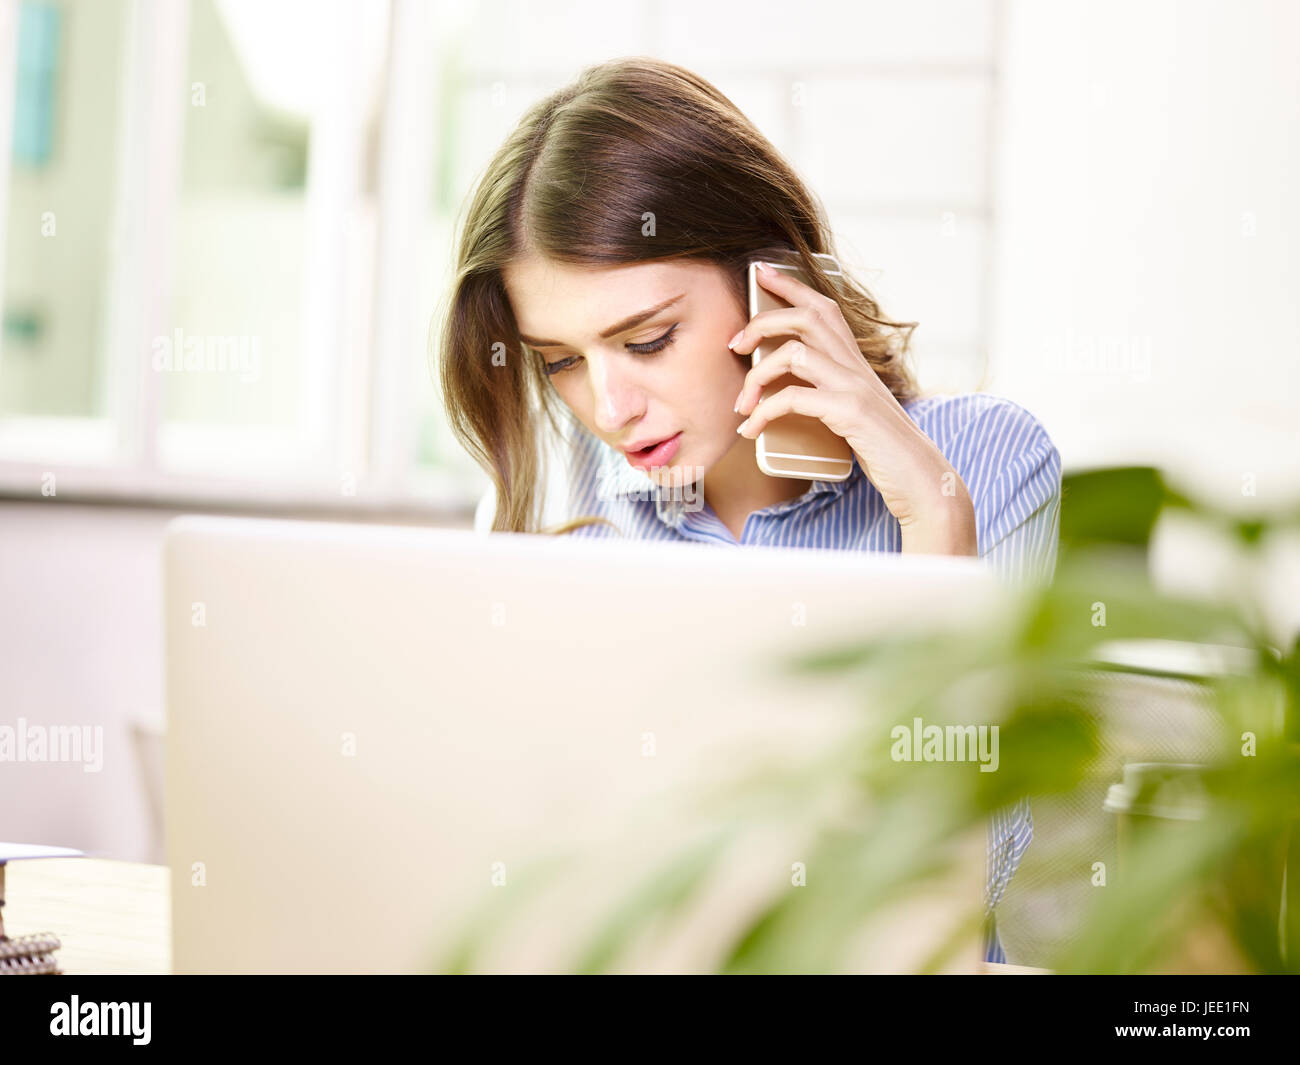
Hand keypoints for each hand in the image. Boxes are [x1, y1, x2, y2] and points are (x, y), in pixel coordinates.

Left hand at [730, 261, 976, 555]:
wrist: (920, 478)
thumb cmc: (884, 450)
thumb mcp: (854, 412)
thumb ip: (829, 393)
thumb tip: (784, 394)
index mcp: (856, 361)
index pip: (822, 307)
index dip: (789, 284)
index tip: (759, 272)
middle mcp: (856, 365)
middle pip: (804, 317)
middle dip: (760, 323)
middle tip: (735, 345)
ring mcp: (854, 386)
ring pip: (793, 353)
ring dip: (756, 375)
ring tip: (741, 404)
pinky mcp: (849, 412)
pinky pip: (794, 398)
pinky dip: (764, 412)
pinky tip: (752, 430)